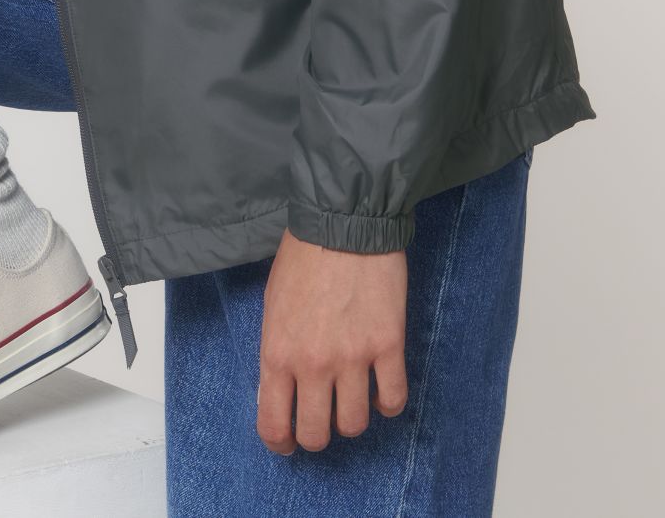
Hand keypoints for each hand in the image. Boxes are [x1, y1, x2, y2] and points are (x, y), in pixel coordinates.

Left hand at [255, 229, 408, 452]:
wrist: (343, 223)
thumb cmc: (302, 257)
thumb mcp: (271, 304)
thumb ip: (276, 350)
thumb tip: (280, 387)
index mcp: (278, 352)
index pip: (274, 424)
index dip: (280, 442)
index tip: (287, 442)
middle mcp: (314, 363)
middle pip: (317, 435)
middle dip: (317, 435)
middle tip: (321, 420)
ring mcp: (353, 358)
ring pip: (355, 425)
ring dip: (351, 418)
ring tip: (350, 399)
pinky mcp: (388, 347)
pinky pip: (393, 400)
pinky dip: (387, 404)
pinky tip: (381, 392)